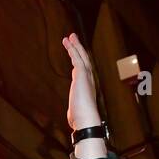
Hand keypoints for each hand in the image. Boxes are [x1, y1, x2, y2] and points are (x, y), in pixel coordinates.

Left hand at [62, 34, 104, 158]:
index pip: (83, 71)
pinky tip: (68, 43)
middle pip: (84, 61)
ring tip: (69, 37)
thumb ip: (75, 111)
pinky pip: (77, 58)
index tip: (74, 54)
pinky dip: (73, 50)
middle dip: (78, 49)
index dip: (79, 61)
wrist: (86, 120)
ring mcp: (87, 77)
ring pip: (81, 57)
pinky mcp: (82, 75)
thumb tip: (73, 120)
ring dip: (75, 46)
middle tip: (72, 39)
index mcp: (88, 88)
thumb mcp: (76, 114)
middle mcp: (89, 80)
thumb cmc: (81, 121)